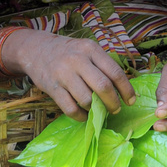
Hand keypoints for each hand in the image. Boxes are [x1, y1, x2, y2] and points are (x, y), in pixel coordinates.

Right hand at [7, 31, 135, 119]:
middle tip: (115, 109)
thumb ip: (103, 65)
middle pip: (103, 87)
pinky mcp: (52, 88)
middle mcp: (77, 60)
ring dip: (96, 110)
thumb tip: (123, 89)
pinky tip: (84, 115)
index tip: (131, 101)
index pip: (115, 72)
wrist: (35, 50)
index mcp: (90, 49)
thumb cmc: (68, 52)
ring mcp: (63, 74)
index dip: (126, 90)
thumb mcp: (86, 50)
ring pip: (87, 100)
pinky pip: (71, 109)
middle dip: (113, 103)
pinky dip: (81, 116)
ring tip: (98, 111)